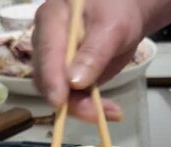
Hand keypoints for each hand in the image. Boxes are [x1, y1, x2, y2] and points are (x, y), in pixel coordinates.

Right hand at [32, 0, 144, 121]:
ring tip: (112, 112)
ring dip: (83, 108)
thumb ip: (93, 52)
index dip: (51, 79)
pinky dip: (90, 107)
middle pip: (48, 78)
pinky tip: (110, 111)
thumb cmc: (116, 9)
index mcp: (51, 20)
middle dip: (70, 100)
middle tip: (97, 113)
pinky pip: (72, 96)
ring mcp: (55, 60)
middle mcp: (46, 42)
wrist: (124, 11)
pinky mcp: (66, 75)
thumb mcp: (111, 27)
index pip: (47, 52)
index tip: (59, 102)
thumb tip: (74, 82)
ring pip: (59, 92)